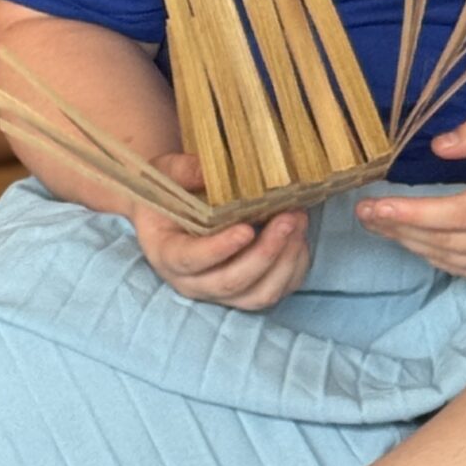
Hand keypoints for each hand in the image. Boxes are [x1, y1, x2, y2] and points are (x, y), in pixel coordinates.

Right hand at [129, 153, 309, 311]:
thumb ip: (184, 172)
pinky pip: (276, 291)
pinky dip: (293, 268)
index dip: (219, 250)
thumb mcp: (166, 173)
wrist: (169, 213)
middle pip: (232, 282)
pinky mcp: (245, 293)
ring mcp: (220, 292)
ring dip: (285, 261)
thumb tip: (208, 171)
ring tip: (298, 222)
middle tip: (288, 218)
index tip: (246, 230)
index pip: (191, 260)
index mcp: (167, 254)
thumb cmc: (167, 192)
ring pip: (258, 294)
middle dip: (266, 252)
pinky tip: (299, 237)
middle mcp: (193, 282)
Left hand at [355, 112, 465, 281]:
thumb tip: (439, 148)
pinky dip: (437, 258)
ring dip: (413, 245)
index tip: (372, 205)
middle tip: (362, 213)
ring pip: (455, 261)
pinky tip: (414, 241)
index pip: (457, 214)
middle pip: (448, 242)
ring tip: (379, 225)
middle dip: (400, 229)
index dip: (411, 213)